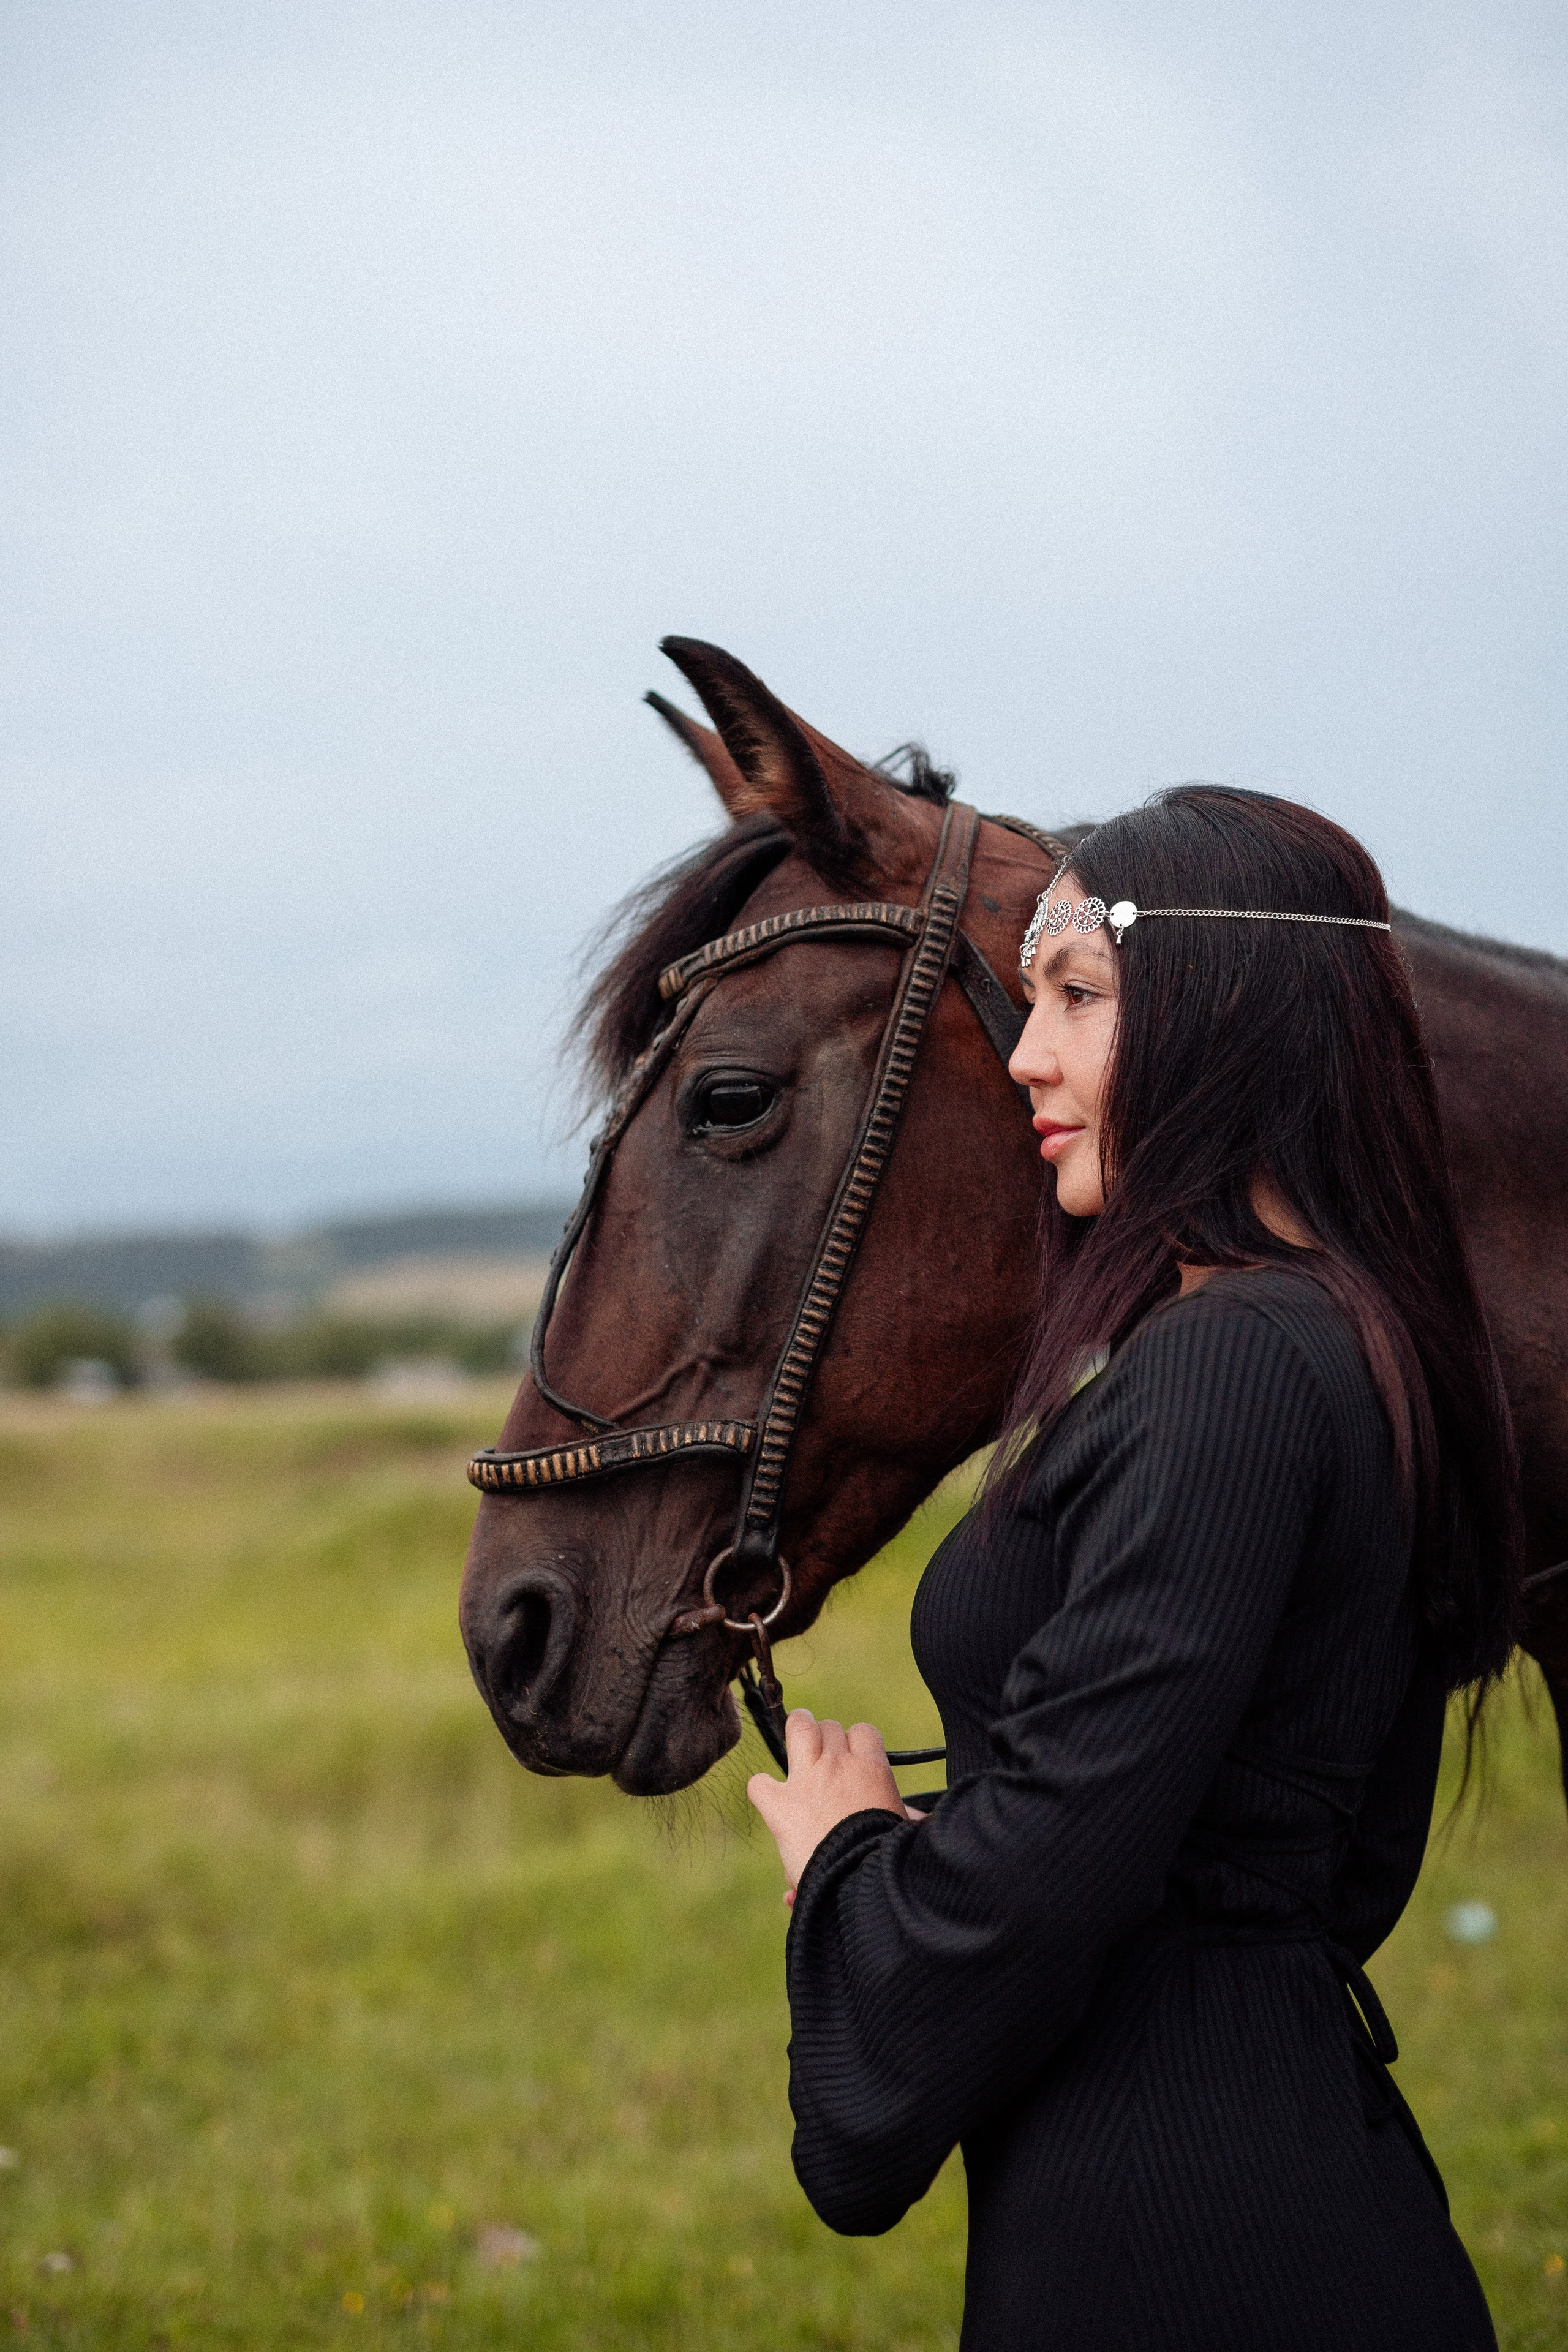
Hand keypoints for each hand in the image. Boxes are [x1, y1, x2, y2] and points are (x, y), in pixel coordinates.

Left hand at [747, 1709, 915, 1904]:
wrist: (863, 1882)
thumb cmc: (890, 1858)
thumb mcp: (904, 1830)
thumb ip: (909, 1818)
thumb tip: (922, 1821)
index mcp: (872, 1769)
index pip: (863, 1731)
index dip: (856, 1743)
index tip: (854, 1760)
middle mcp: (838, 1765)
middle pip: (828, 1727)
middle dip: (824, 1739)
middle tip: (822, 1758)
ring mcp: (807, 1781)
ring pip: (798, 1728)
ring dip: (796, 1735)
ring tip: (795, 1747)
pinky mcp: (781, 1807)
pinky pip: (759, 1783)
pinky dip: (763, 1790)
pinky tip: (771, 1800)